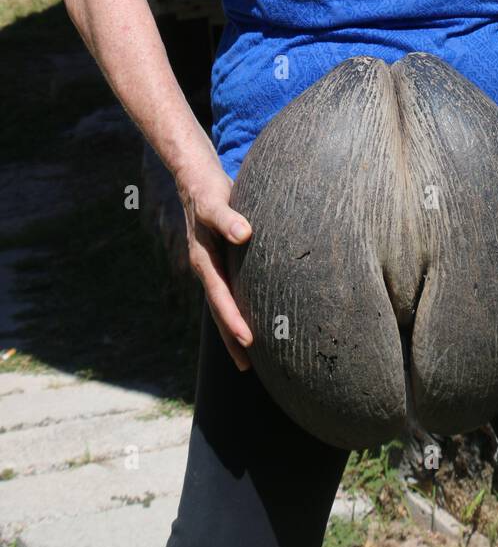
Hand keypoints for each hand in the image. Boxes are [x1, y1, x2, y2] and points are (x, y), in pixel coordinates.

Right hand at [175, 160, 253, 371]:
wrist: (196, 179)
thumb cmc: (207, 189)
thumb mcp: (216, 201)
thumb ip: (228, 217)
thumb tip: (244, 233)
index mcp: (204, 261)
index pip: (221, 298)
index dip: (234, 321)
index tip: (249, 342)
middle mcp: (207, 268)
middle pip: (220, 310)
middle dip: (232, 338)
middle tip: (249, 368)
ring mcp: (213, 266)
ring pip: (224, 303)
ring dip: (234, 329)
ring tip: (250, 356)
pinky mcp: (222, 260)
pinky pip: (230, 290)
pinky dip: (239, 306)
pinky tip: (253, 315)